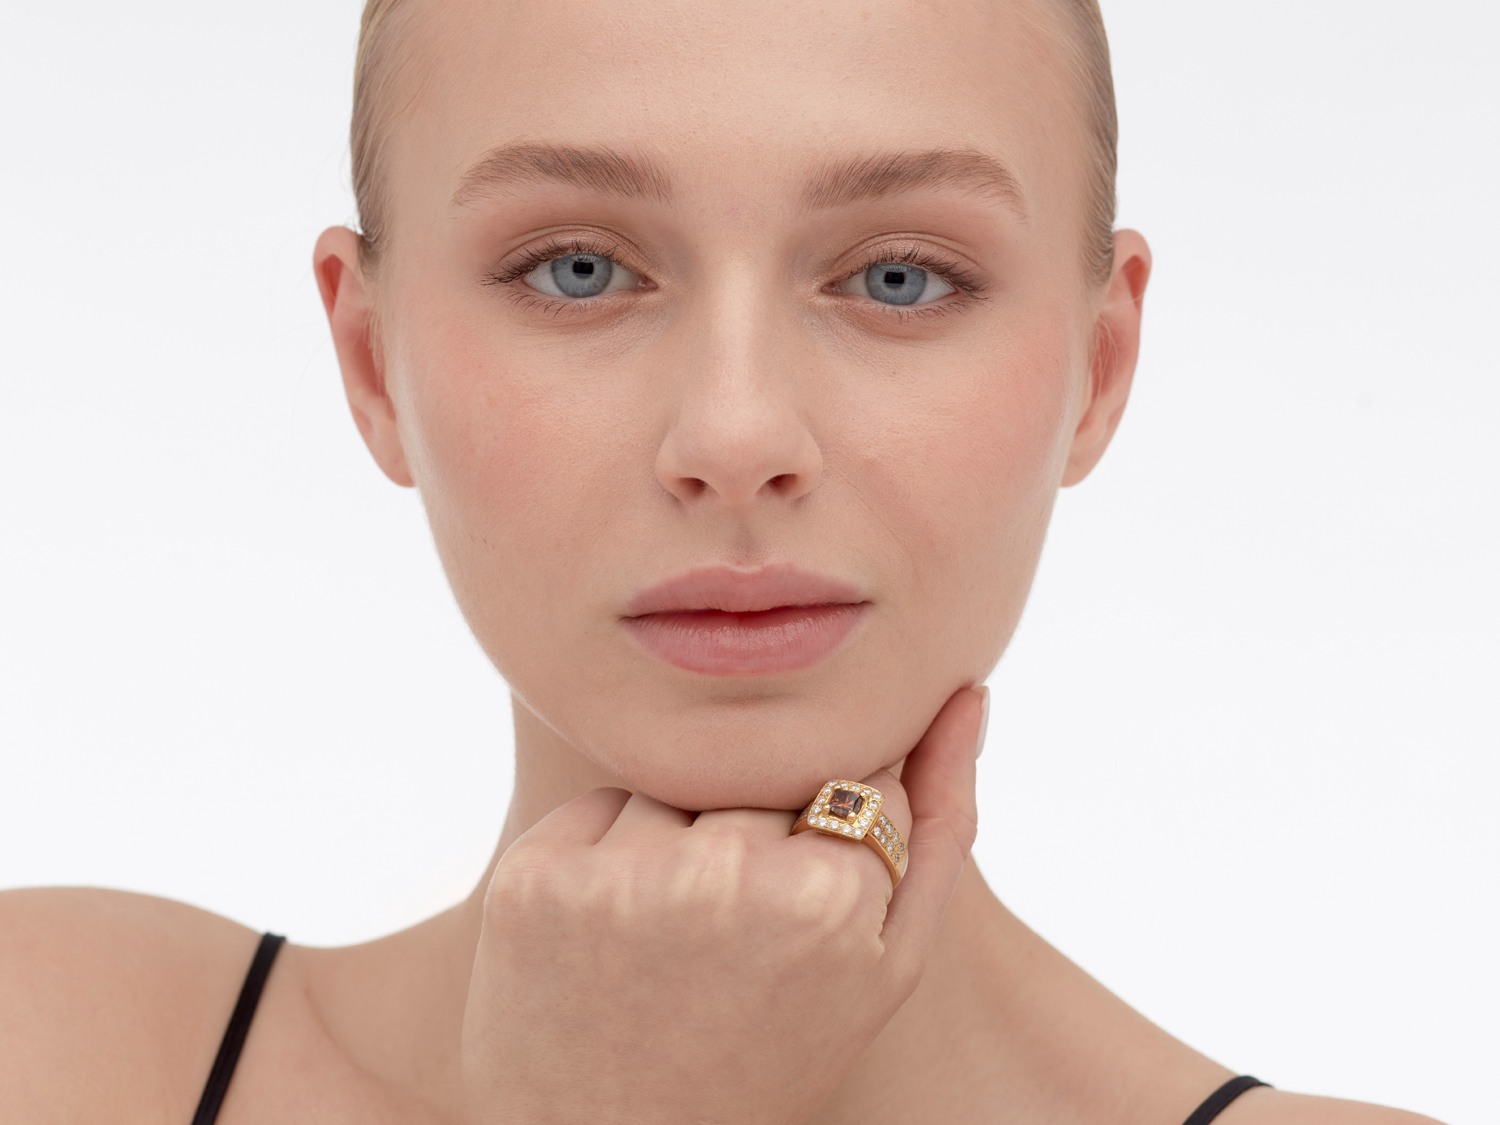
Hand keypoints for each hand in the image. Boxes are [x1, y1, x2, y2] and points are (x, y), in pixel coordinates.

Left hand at [461, 687, 985, 1124]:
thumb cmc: (769, 1053)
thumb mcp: (885, 964)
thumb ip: (941, 823)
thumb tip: (963, 693)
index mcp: (828, 893)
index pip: (855, 776)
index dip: (832, 841)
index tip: (801, 910)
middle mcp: (723, 869)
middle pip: (764, 774)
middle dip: (758, 831)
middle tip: (729, 939)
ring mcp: (620, 873)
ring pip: (679, 779)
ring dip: (679, 834)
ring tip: (671, 939)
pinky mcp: (534, 877)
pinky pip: (598, 803)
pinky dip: (606, 848)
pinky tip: (609, 932)